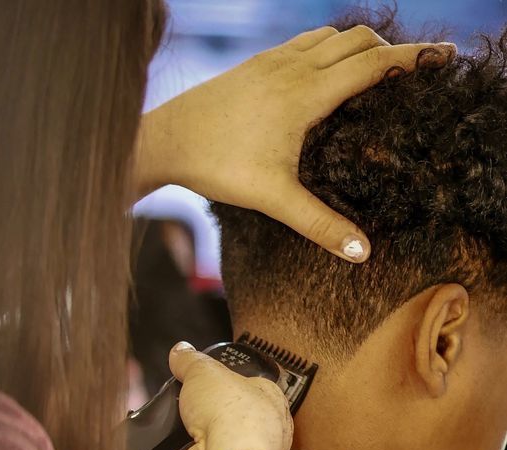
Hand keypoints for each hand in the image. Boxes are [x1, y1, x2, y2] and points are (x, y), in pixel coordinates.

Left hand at [135, 26, 454, 260]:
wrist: (165, 139)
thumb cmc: (218, 167)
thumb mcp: (274, 200)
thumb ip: (320, 225)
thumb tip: (362, 253)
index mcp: (308, 93)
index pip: (375, 63)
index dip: (415, 57)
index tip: (445, 56)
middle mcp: (294, 66)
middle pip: (359, 40)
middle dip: (393, 48)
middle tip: (417, 66)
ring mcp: (273, 60)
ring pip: (331, 35)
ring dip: (359, 44)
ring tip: (377, 65)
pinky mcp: (255, 63)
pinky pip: (303, 42)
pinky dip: (327, 46)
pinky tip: (325, 68)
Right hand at [160, 342, 292, 449]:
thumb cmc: (233, 414)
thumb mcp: (205, 371)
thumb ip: (190, 361)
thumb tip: (180, 351)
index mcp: (267, 400)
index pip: (248, 387)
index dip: (225, 382)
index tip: (204, 381)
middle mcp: (257, 434)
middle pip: (224, 419)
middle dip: (202, 415)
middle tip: (184, 406)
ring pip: (205, 447)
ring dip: (185, 441)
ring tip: (172, 430)